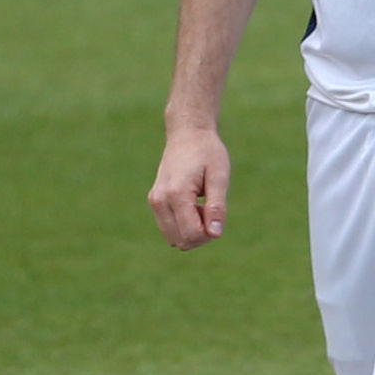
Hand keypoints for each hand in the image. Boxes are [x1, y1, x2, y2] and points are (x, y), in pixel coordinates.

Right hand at [148, 127, 230, 249]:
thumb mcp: (219, 176)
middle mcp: (160, 200)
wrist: (187, 134)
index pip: (192, 234)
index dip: (209, 234)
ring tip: (201, 205)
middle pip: (181, 240)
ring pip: (174, 238)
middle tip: (210, 208)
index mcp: (176, 194)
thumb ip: (217, 207)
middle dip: (201, 234)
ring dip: (192, 230)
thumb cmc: (207, 152)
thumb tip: (215, 235)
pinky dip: (184, 225)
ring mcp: (154, 201)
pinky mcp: (154, 202)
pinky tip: (193, 205)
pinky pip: (170, 228)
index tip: (217, 214)